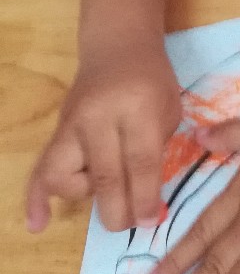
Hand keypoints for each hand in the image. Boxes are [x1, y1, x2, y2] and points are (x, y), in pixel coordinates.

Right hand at [26, 45, 181, 232]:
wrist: (117, 48)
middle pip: (105, 175)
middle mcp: (99, 116)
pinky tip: (38, 224)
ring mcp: (72, 124)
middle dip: (118, 210)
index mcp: (137, 107)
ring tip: (105, 189)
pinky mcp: (56, 131)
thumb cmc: (151, 81)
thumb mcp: (169, 110)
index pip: (140, 160)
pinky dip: (35, 199)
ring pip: (66, 175)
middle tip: (131, 225)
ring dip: (85, 196)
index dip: (145, 197)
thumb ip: (157, 152)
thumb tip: (147, 206)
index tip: (149, 222)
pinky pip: (38, 169)